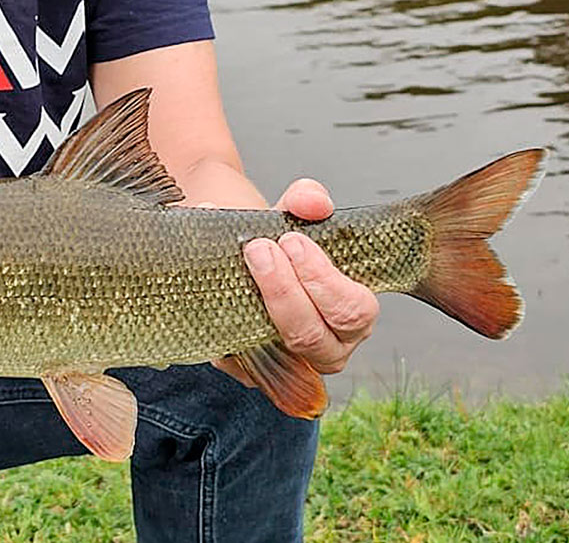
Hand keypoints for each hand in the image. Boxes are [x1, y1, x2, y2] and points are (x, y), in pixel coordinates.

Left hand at [219, 177, 378, 382]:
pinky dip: (222, 320)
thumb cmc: (278, 240)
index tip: (292, 241)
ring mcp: (286, 362)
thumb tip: (312, 202)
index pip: (355, 313)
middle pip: (313, 338)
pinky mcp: (247, 367)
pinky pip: (235, 357)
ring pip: (278, 355)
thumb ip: (307, 200)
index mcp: (351, 314)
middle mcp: (325, 347)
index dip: (324, 280)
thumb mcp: (293, 213)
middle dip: (286, 292)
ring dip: (258, 306)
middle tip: (261, 249)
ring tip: (244, 260)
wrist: (236, 249)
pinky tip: (214, 285)